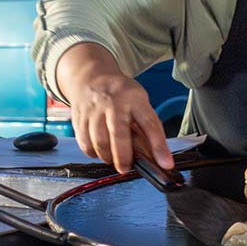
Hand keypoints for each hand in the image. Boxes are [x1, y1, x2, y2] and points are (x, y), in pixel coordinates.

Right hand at [56, 43, 172, 172]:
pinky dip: (93, 153)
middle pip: (119, 135)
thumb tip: (155, 157)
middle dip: (124, 157)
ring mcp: (95, 110)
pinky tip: (99, 151)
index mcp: (135, 100)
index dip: (159, 146)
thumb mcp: (139, 102)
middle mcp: (114, 103)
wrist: (91, 77)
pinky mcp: (80, 118)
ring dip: (107, 156)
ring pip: (99, 142)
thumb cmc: (121, 94)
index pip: (150, 124)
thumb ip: (146, 127)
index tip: (166, 164)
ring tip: (113, 158)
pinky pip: (85, 143)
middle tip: (126, 168)